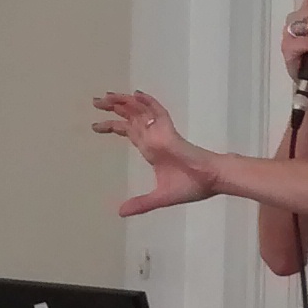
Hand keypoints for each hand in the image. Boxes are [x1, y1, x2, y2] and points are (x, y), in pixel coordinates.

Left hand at [92, 91, 221, 216]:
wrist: (211, 181)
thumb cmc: (191, 186)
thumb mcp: (160, 198)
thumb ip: (141, 203)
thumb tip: (120, 213)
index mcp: (150, 150)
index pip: (129, 132)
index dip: (112, 127)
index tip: (95, 126)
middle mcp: (153, 138)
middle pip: (130, 118)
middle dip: (112, 109)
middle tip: (95, 101)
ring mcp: (161, 134)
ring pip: (141, 112)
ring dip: (124, 102)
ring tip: (106, 96)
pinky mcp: (170, 132)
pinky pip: (159, 113)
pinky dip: (148, 103)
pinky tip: (137, 95)